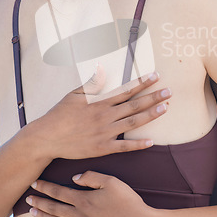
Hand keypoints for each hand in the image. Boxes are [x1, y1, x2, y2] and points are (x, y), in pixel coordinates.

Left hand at [26, 172, 153, 216]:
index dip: (46, 187)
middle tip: (28, 197)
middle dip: (40, 201)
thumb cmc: (128, 202)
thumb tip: (75, 177)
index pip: (59, 192)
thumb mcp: (112, 182)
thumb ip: (92, 177)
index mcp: (84, 200)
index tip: (34, 183)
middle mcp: (80, 216)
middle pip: (55, 207)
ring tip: (32, 213)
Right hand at [29, 67, 170, 160]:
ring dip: (150, 115)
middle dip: (153, 97)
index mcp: (99, 102)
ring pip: (133, 123)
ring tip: (165, 108)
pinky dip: (138, 145)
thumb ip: (92, 83)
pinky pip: (124, 147)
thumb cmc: (60, 114)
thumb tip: (103, 68)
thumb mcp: (74, 94)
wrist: (47, 137)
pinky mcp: (102, 148)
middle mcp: (105, 116)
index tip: (155, 76)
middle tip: (169, 91)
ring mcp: (105, 133)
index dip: (142, 83)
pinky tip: (151, 141)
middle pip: (134, 105)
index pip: (126, 90)